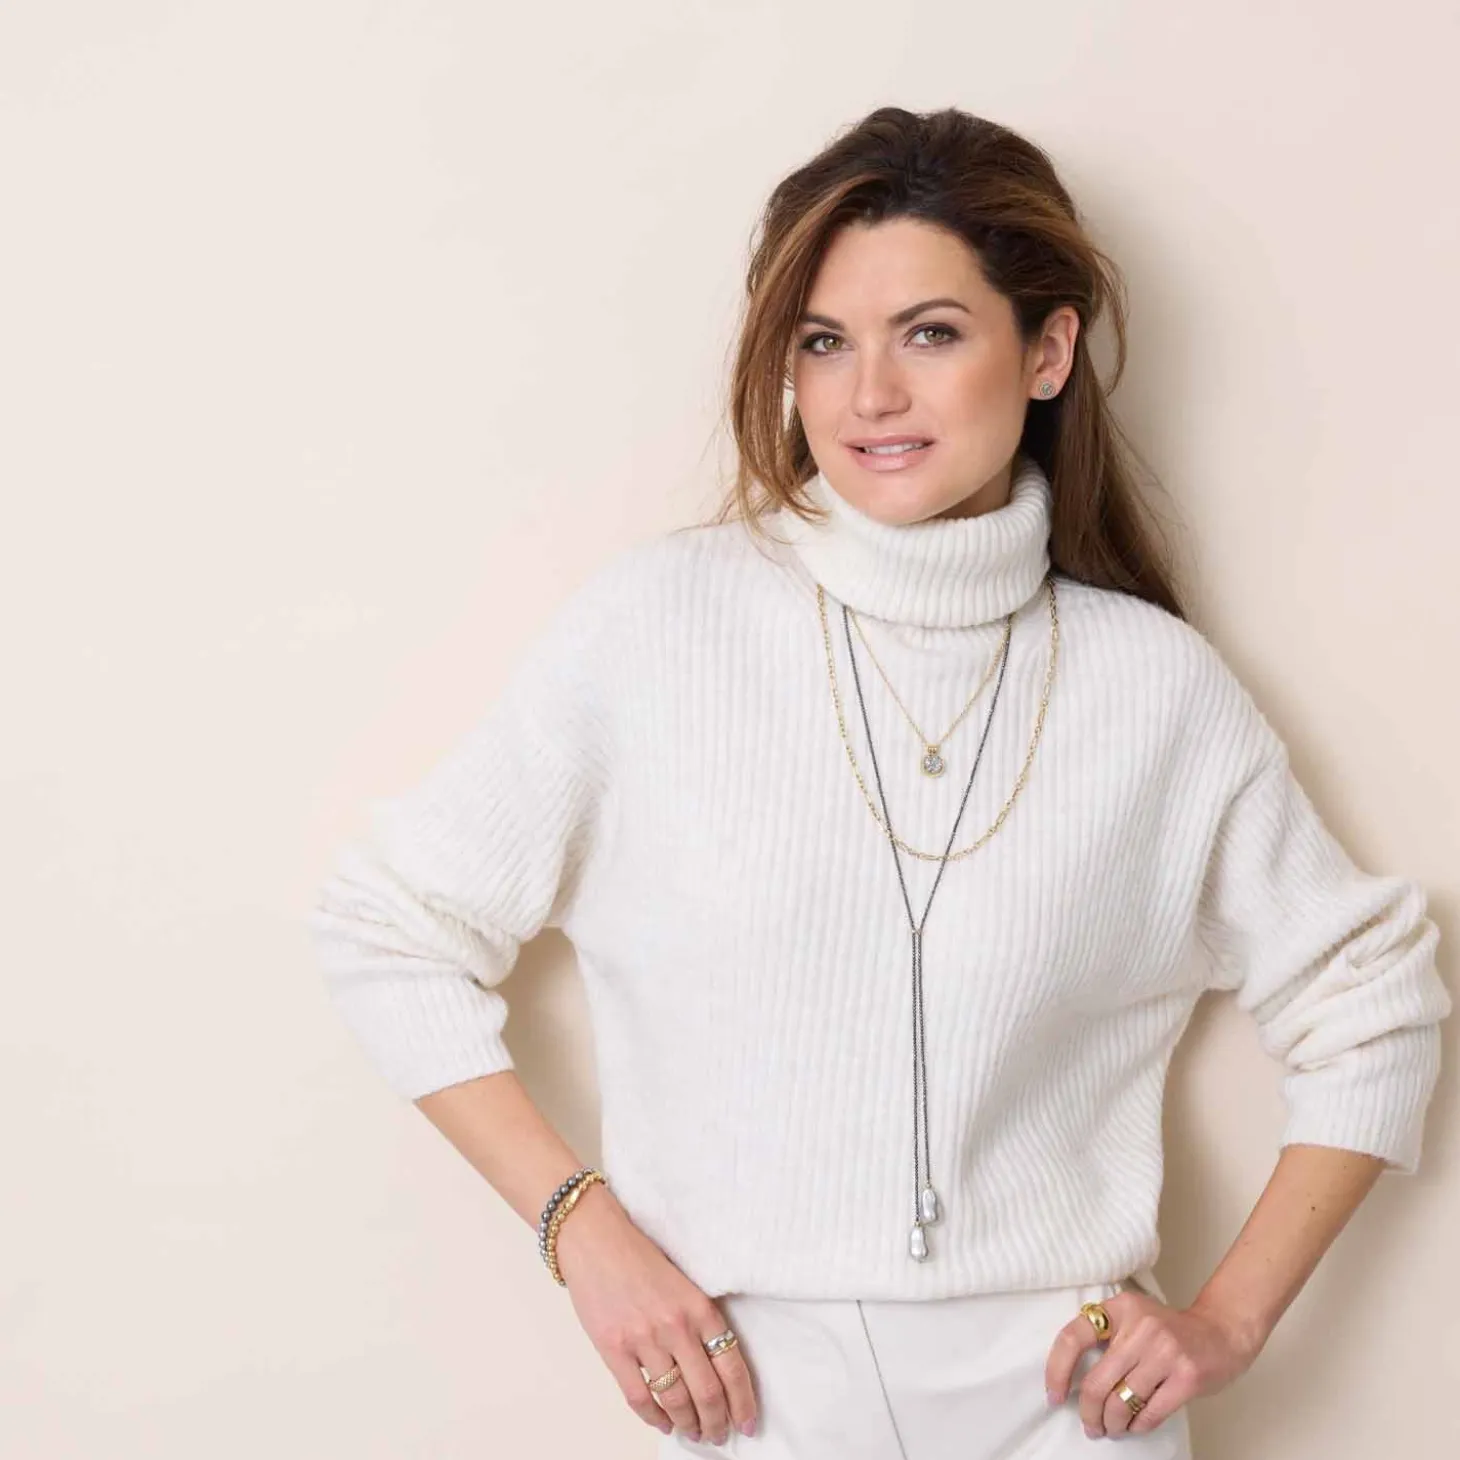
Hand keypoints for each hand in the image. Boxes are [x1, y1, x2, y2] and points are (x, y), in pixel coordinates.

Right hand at [554, 1183, 758, 1446]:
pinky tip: (663, 1423)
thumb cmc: (640, 1258)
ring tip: (695, 1433)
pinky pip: (640, 1397)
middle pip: (707, 1392)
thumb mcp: (685, 1283)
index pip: (732, 1366)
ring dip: (689, 1424)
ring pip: (676, 1400)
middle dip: (717, 1422)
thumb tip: (715, 1368)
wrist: (597, 1240)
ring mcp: (644, 1340)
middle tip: (720, 1435)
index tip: (748, 1423)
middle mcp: (676, 1326)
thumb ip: (700, 1321)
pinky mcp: (614, 1349)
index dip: (743, 1402)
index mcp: (699, 1308)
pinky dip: (655, 1418)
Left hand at [1044, 1287, 1263, 1438]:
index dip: (1057, 1370)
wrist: (1222, 1332)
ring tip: (1111, 1428)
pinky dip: (1136, 1426)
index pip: (1074, 1336)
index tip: (1055, 1395)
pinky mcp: (1187, 1377)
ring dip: (1111, 1424)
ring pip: (1121, 1402)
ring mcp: (1165, 1352)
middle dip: (1088, 1412)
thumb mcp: (1134, 1317)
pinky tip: (1134, 1426)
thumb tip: (1073, 1380)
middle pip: (1097, 1382)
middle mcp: (1141, 1327)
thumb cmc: (1170, 1331)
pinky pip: (1149, 1413)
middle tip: (1089, 1425)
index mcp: (1121, 1307)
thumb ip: (1108, 1337)